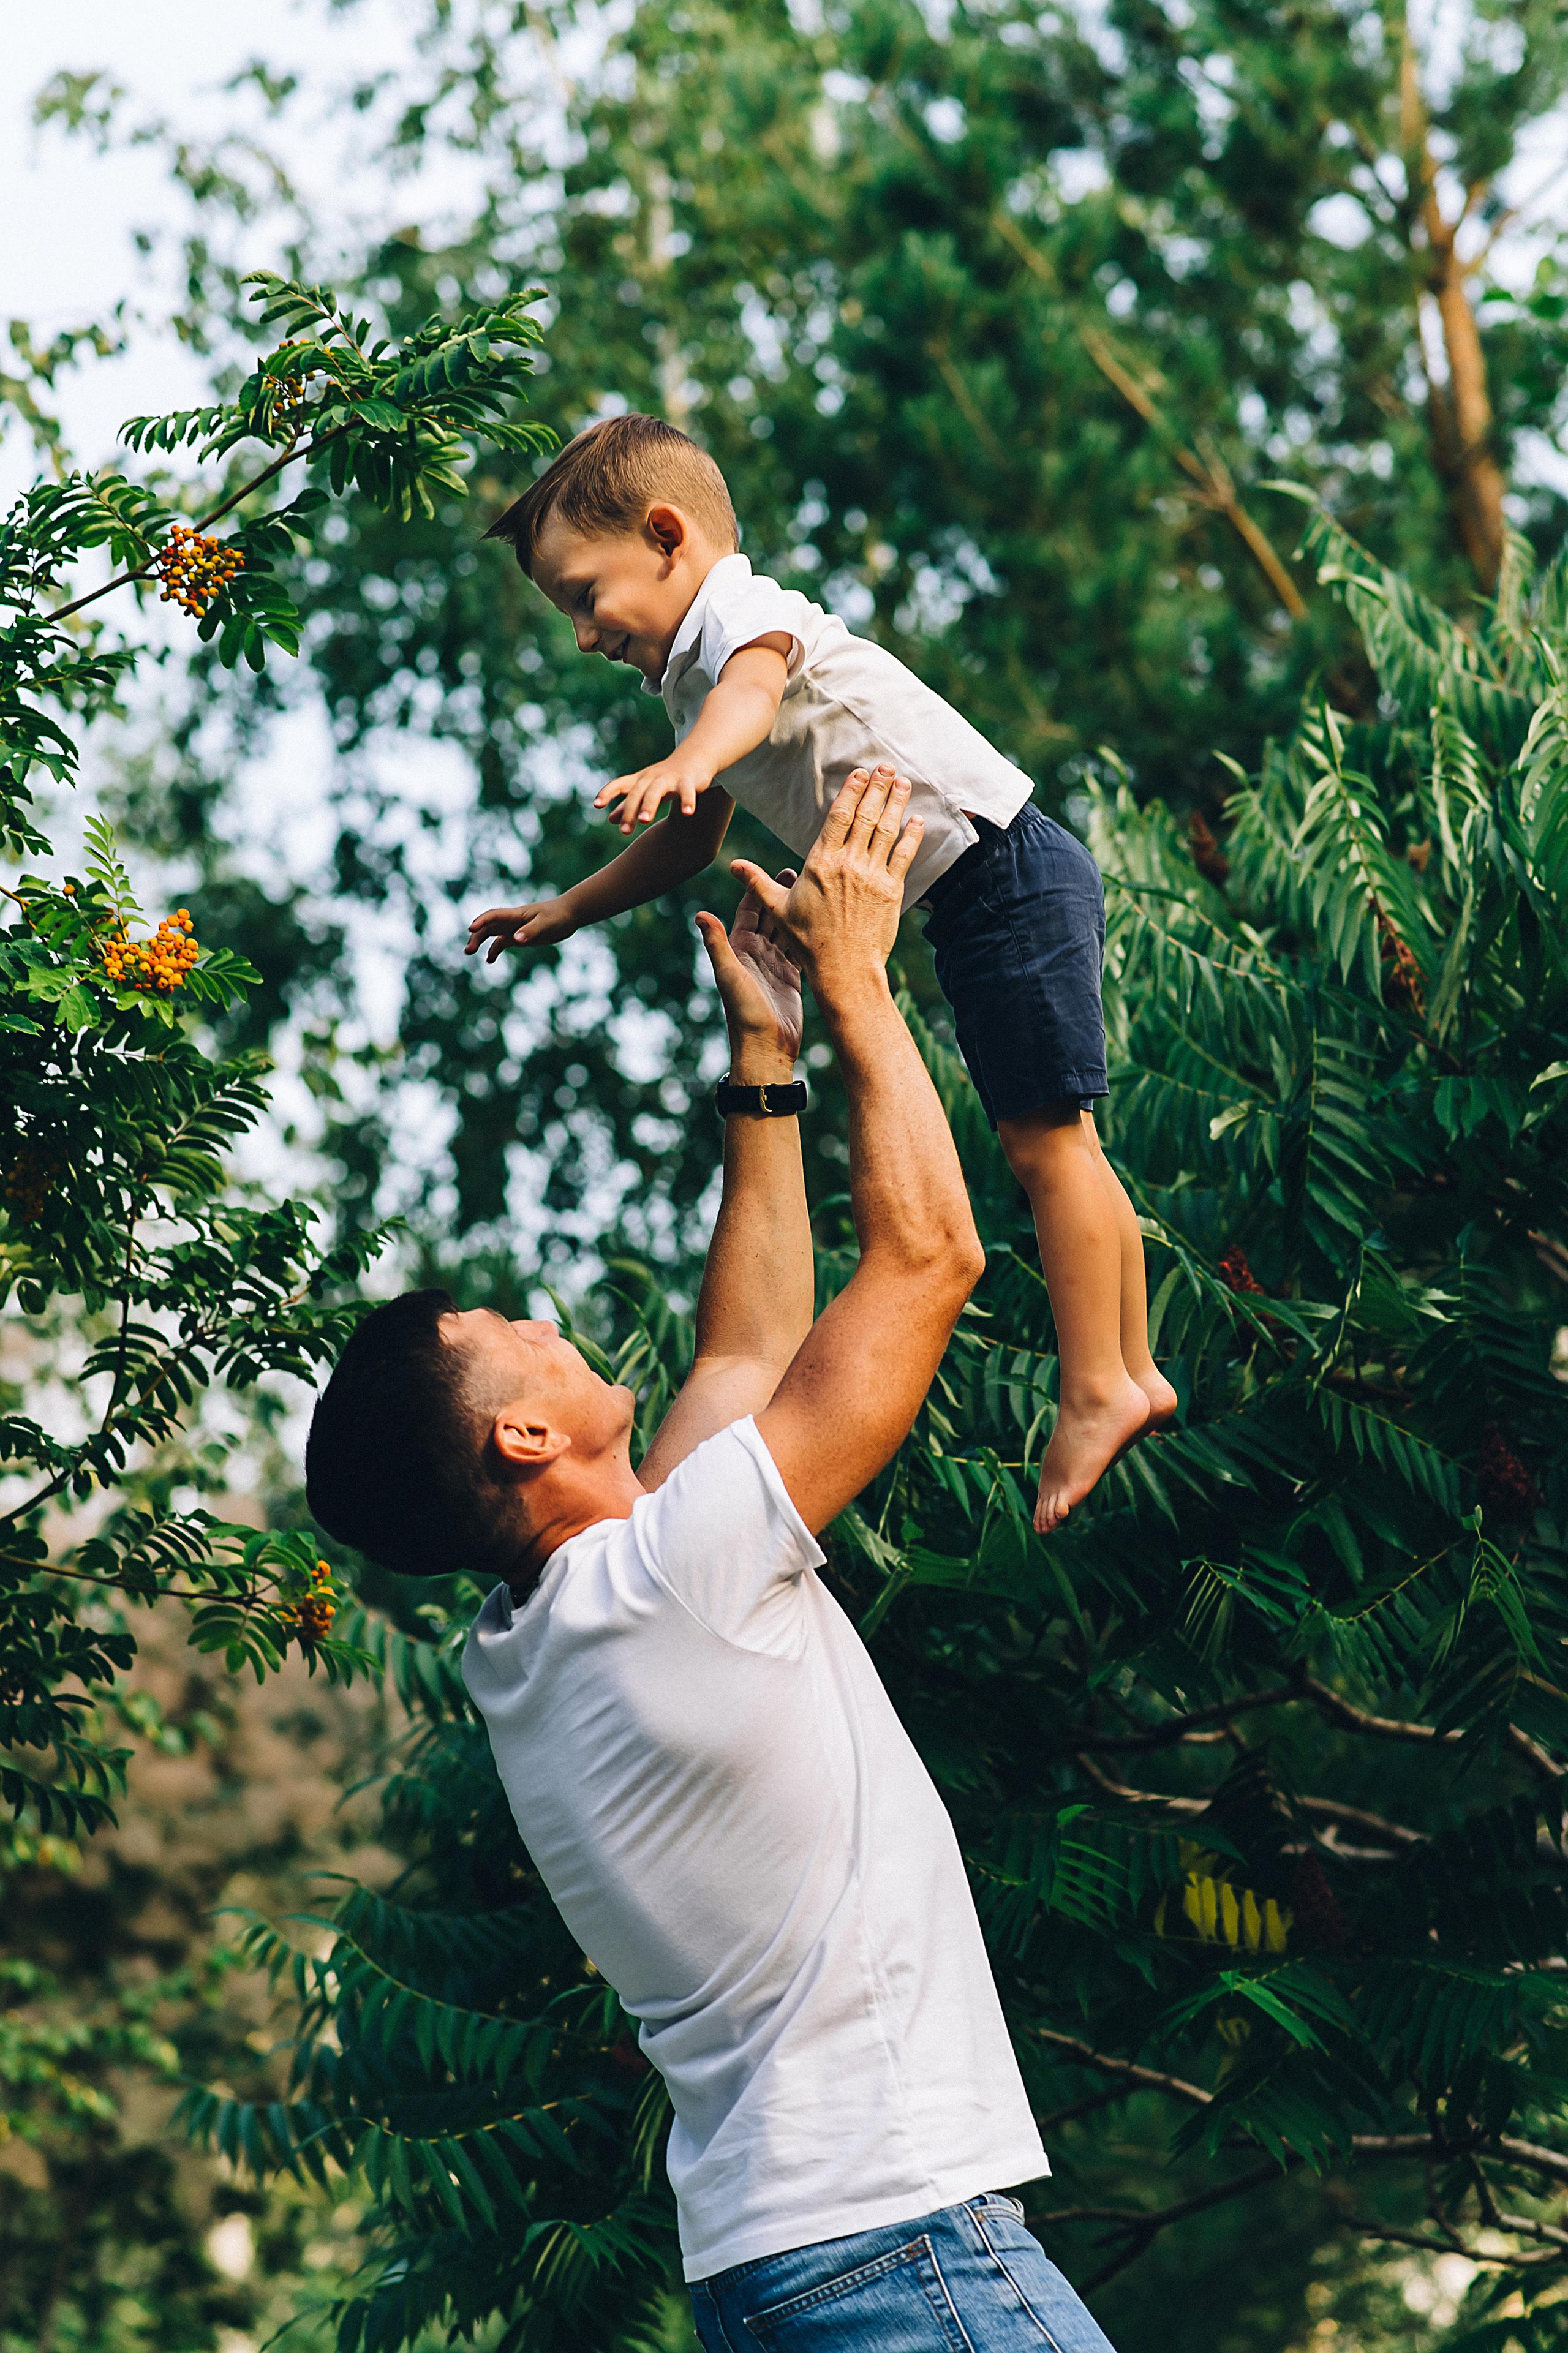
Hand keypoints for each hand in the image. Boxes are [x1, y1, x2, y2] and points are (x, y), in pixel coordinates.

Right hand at [464, 893, 578, 964]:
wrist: (569, 915)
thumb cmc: (558, 916)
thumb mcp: (546, 924)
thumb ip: (531, 931)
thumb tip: (516, 940)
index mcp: (516, 915)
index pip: (493, 916)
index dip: (481, 921)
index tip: (471, 929)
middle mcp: (512, 921)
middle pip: (488, 927)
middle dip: (476, 936)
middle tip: (469, 950)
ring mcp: (515, 929)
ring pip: (492, 934)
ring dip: (480, 942)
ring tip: (470, 952)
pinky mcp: (520, 937)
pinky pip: (502, 943)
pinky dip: (494, 950)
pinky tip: (489, 960)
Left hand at [595, 757, 713, 833]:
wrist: (693, 759)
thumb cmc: (664, 779)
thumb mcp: (645, 790)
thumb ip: (628, 805)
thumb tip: (610, 820)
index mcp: (639, 780)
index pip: (619, 784)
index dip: (607, 793)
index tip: (596, 805)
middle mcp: (651, 778)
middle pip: (637, 793)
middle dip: (630, 810)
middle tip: (625, 832)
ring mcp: (669, 779)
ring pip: (657, 791)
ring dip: (649, 805)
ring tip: (644, 821)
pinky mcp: (688, 781)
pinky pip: (687, 791)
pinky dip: (687, 801)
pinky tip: (687, 813)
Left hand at [695, 870, 803, 1070]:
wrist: (766, 1049)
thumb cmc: (744, 1015)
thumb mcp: (729, 976)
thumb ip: (717, 945)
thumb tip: (699, 914)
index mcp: (740, 948)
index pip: (751, 910)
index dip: (760, 888)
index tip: (774, 868)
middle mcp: (757, 954)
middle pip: (770, 916)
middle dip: (782, 894)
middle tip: (800, 873)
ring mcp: (775, 965)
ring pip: (787, 930)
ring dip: (797, 912)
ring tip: (813, 892)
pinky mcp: (792, 978)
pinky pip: (800, 949)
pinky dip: (808, 935)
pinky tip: (822, 922)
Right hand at [729, 765, 922, 998]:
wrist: (843, 969)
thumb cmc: (808, 942)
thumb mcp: (778, 910)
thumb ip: (757, 882)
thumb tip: (732, 866)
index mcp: (820, 863)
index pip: (839, 817)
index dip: (850, 791)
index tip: (859, 773)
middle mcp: (848, 864)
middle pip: (865, 816)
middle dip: (878, 787)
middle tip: (887, 767)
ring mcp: (872, 876)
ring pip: (887, 830)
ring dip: (896, 803)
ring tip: (904, 782)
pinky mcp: (892, 891)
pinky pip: (904, 856)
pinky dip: (912, 836)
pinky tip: (918, 820)